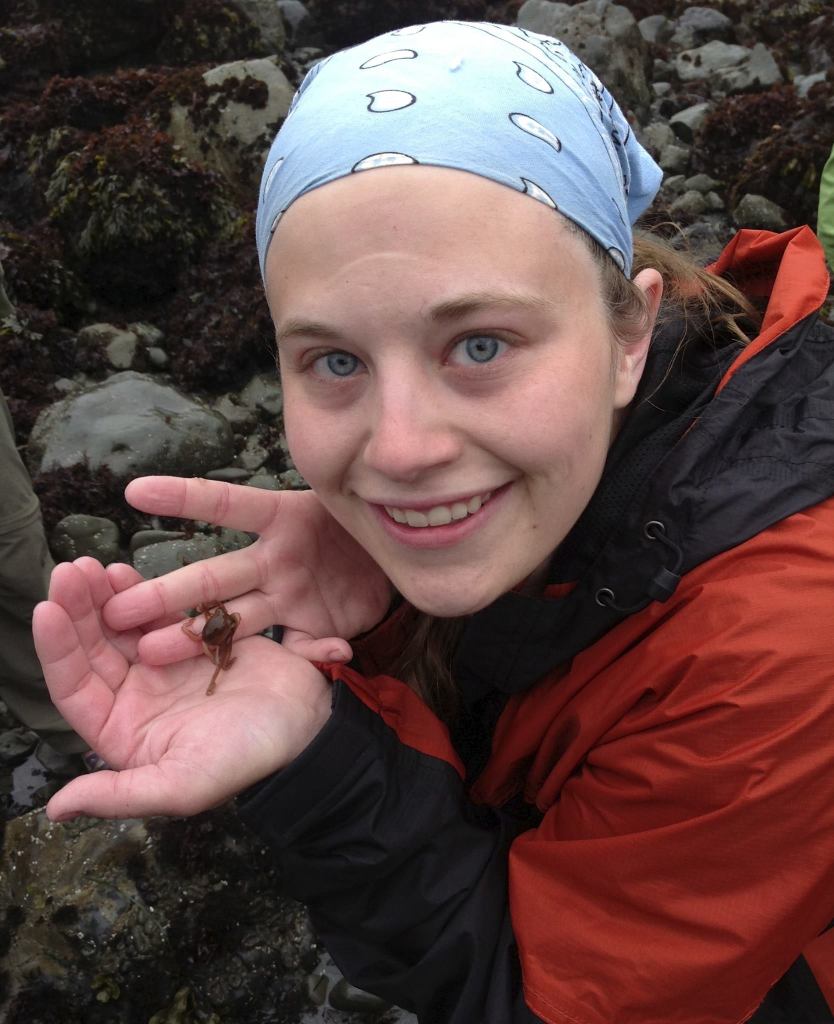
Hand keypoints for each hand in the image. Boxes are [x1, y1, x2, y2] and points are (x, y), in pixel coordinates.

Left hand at [33, 558, 331, 820]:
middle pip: (92, 648)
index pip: (75, 686)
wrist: (307, 726)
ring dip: (102, 595)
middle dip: (77, 609)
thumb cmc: (245, 759)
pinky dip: (139, 590)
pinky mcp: (191, 639)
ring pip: (119, 624)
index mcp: (122, 732)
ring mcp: (162, 664)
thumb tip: (56, 809)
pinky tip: (125, 570)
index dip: (58, 649)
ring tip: (93, 566)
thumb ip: (119, 795)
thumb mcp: (180, 786)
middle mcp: (134, 697)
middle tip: (71, 572)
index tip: (47, 608)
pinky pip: (157, 611)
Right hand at [104, 477, 392, 667]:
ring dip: (192, 636)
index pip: (227, 504)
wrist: (401, 553)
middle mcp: (275, 560)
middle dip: (165, 594)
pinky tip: (266, 674)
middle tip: (117, 611)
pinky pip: (297, 647)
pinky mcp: (309, 624)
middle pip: (213, 577)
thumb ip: (332, 529)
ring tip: (149, 653)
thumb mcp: (357, 511)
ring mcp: (287, 595)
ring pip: (231, 618)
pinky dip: (304, 656)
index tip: (136, 491)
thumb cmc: (367, 520)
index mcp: (282, 519)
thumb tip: (321, 558)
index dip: (185, 496)